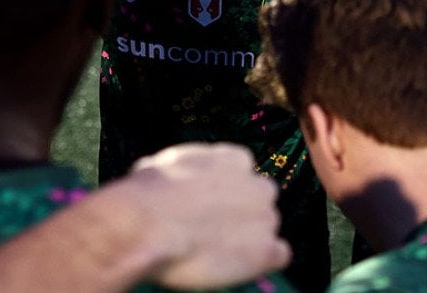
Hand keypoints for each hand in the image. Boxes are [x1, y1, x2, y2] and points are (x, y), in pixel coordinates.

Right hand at [121, 143, 291, 288]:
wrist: (150, 224)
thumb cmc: (146, 195)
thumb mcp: (161, 166)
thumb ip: (179, 171)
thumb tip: (160, 175)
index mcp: (234, 159)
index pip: (242, 173)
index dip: (226, 192)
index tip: (207, 206)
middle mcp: (257, 184)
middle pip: (261, 199)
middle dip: (243, 213)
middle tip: (214, 232)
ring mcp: (266, 217)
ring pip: (268, 228)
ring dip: (250, 239)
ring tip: (218, 253)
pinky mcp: (266, 250)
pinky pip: (280, 255)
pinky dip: (264, 262)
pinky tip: (242, 267)